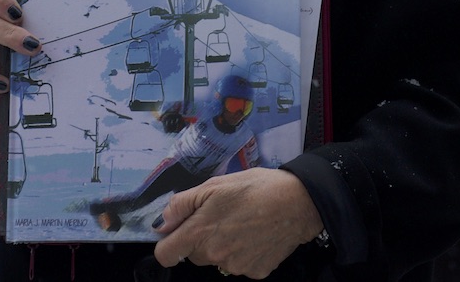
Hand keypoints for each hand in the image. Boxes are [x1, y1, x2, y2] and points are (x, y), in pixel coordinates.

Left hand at [153, 167, 323, 278]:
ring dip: (222, 245)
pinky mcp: (255, 273)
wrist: (298, 202)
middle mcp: (215, 255)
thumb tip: (162, 222)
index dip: (168, 242)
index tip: (177, 231)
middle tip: (219, 216)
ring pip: (217, 260)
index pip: (166, 254)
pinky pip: (239, 265)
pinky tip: (255, 234)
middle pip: (193, 255)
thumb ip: (182, 204)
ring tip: (241, 222)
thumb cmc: (256, 188)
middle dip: (200, 238)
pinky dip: (243, 252)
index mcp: (200, 233)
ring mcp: (236, 267)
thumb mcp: (214, 185)